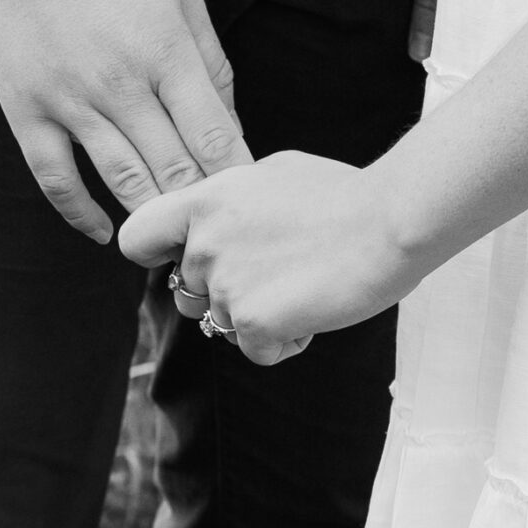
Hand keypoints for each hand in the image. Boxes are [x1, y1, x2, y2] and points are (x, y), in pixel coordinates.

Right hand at [0, 0, 251, 240]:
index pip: (215, 138)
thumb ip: (210, 64)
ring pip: (123, 184)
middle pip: (175, 170)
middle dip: (202, 209)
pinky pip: (56, 181)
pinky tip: (104, 232)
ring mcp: (70, 101)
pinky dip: (81, 215)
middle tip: (218, 233)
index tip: (250, 204)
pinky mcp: (26, 112)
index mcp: (166, 51)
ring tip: (172, 239)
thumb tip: (231, 130)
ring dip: (153, 218)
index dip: (237, 180)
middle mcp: (121, 83)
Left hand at [119, 150, 415, 364]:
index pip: (137, 238)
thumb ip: (233, 201)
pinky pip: (256, 352)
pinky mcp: (253, 322)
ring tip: (306, 287)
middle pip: (187, 294)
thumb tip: (221, 216)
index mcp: (205, 201)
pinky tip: (316, 311)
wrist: (391, 220)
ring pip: (224, 326)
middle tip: (278, 276)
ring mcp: (226, 285)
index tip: (181, 259)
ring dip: (261, 319)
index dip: (155, 256)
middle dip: (226, 295)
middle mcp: (204, 244)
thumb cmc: (346, 196)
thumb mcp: (274, 176)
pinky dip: (287, 342)